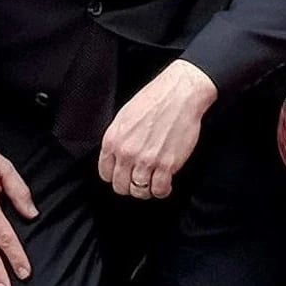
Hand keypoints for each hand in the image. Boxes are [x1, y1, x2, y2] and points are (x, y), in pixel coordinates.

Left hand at [100, 59, 215, 199]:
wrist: (180, 94)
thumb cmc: (154, 99)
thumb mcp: (124, 116)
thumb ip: (118, 139)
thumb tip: (116, 157)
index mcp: (113, 140)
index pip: (105, 173)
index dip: (116, 176)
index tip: (124, 176)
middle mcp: (127, 153)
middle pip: (121, 186)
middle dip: (129, 186)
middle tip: (139, 181)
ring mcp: (146, 160)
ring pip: (139, 191)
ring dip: (146, 190)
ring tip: (152, 183)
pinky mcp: (167, 164)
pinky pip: (159, 190)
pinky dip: (162, 191)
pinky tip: (165, 184)